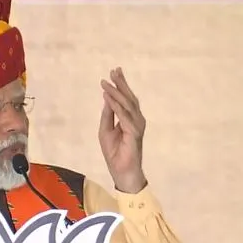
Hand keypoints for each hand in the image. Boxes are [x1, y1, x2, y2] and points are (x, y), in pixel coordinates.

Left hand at [98, 67, 147, 193]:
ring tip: (105, 82)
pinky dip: (115, 106)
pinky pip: (123, 116)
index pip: (126, 98)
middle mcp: (137, 120)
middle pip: (129, 98)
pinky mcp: (134, 133)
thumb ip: (108, 115)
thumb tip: (107, 97)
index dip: (121, 85)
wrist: (121, 172)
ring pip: (126, 105)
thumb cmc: (115, 153)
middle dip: (121, 83)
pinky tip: (107, 97)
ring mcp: (137, 126)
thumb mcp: (106, 131)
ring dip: (115, 92)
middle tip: (114, 70)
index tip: (115, 71)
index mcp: (130, 119)